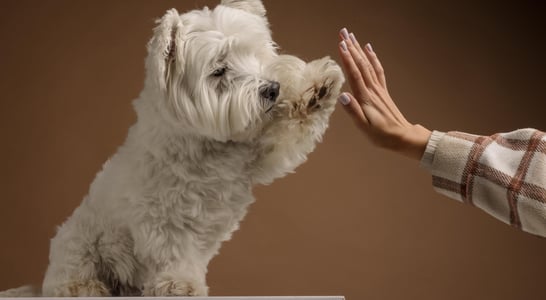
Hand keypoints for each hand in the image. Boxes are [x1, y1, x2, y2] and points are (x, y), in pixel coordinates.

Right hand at [337, 28, 430, 159]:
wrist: (402, 137)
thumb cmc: (381, 135)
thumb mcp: (364, 127)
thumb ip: (353, 111)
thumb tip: (343, 96)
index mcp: (366, 98)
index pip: (355, 74)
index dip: (347, 59)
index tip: (341, 44)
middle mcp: (372, 90)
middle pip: (361, 65)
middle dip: (352, 48)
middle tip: (343, 33)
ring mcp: (378, 89)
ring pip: (368, 64)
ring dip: (359, 49)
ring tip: (351, 36)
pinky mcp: (382, 91)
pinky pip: (377, 70)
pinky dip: (372, 57)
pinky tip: (368, 49)